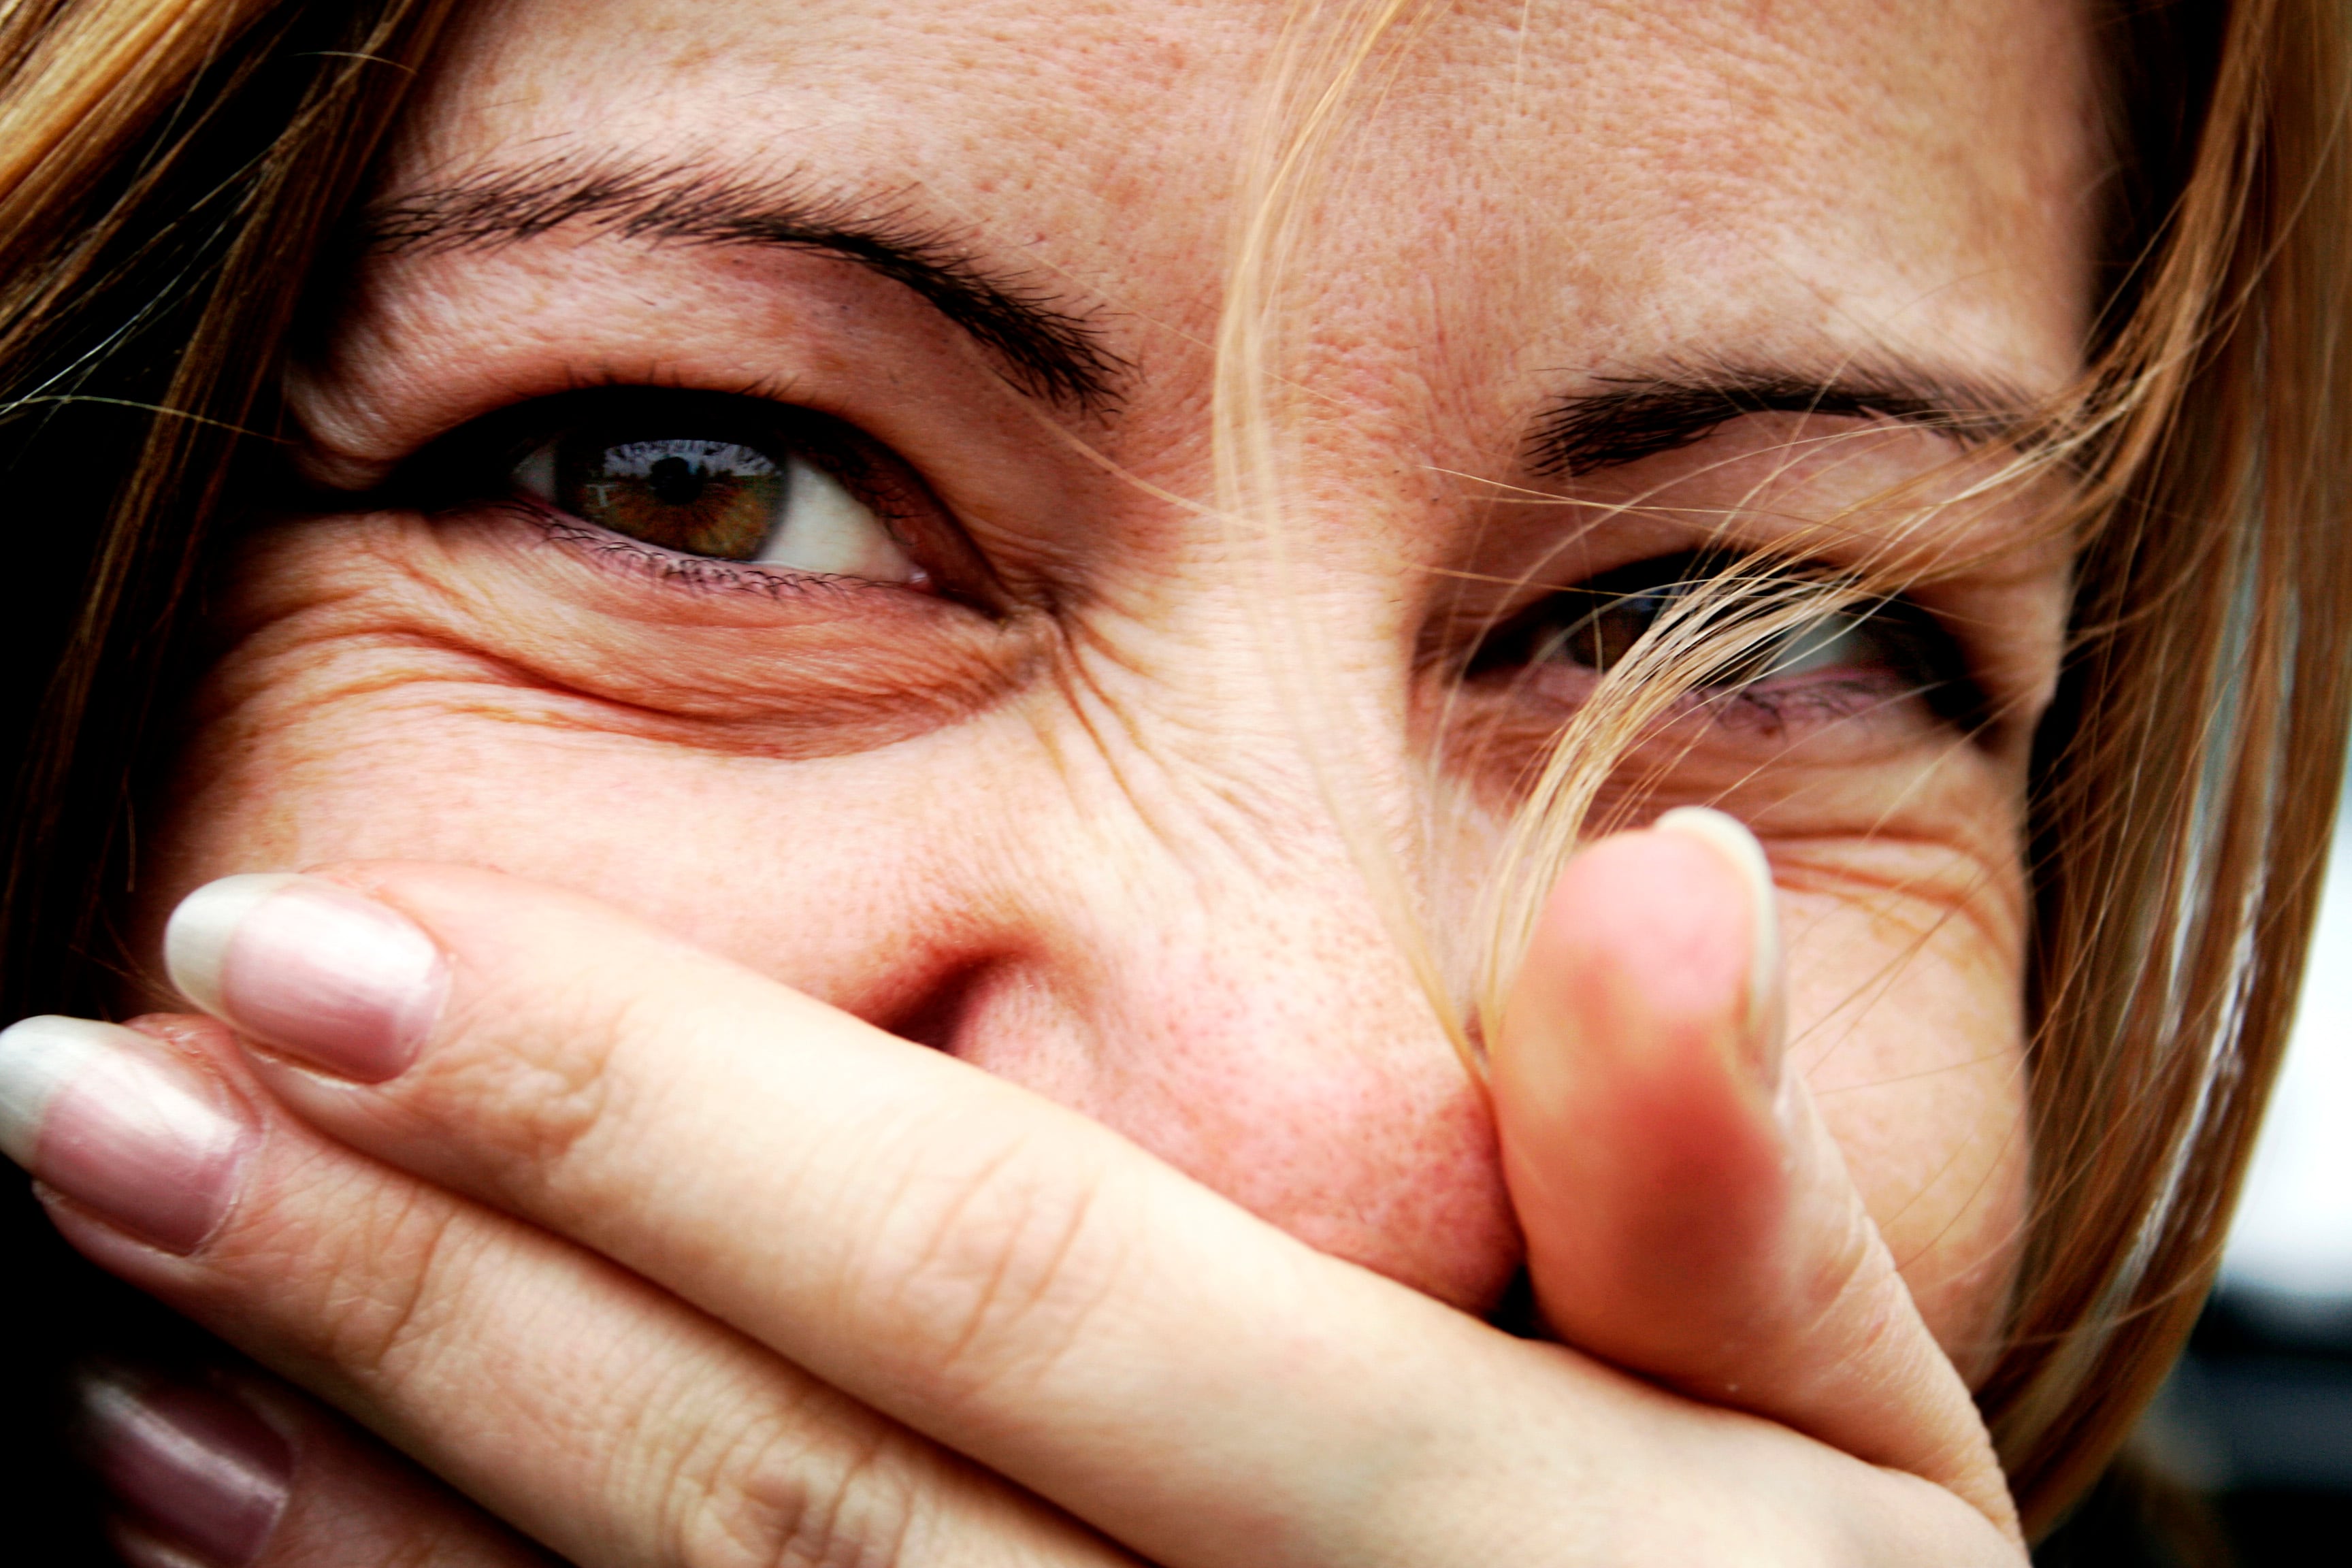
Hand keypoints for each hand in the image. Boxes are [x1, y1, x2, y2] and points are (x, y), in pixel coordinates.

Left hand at [5, 822, 2020, 1564]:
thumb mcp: (1858, 1457)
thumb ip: (1737, 1198)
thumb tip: (1668, 875)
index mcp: (1500, 1554)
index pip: (1009, 1281)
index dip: (654, 1107)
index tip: (339, 936)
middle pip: (777, 1493)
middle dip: (420, 1273)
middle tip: (96, 1071)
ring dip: (352, 1503)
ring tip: (112, 1294)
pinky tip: (248, 1534)